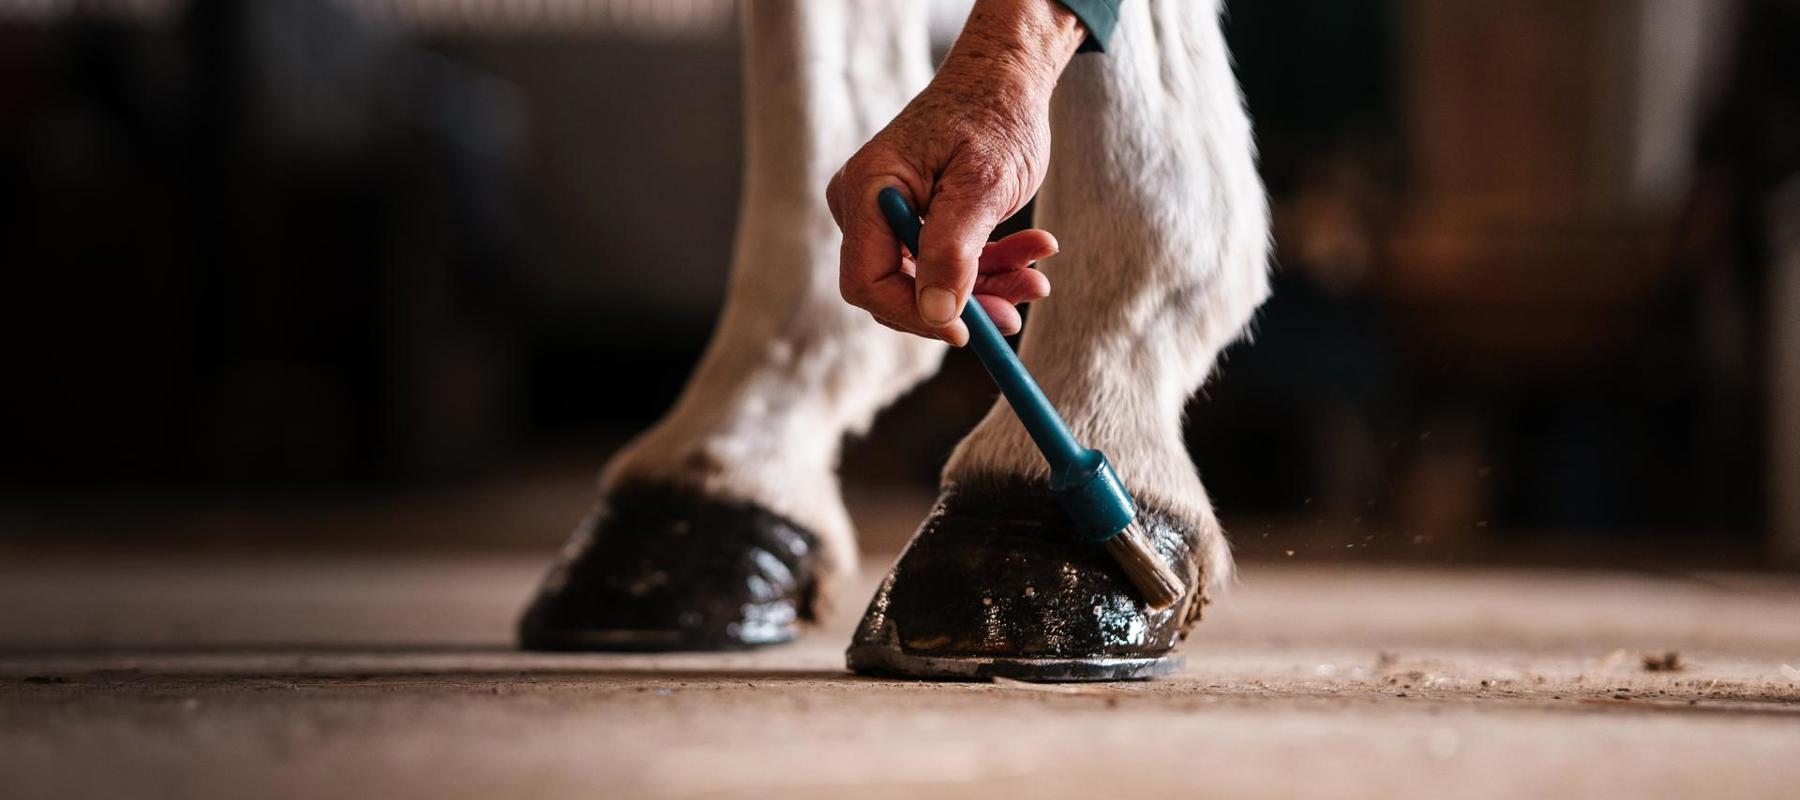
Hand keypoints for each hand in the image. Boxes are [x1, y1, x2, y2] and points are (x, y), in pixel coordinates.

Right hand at [826, 0, 1084, 345]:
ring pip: (928, 282)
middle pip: (897, 288)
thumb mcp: (983, 184)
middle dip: (960, 306)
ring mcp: (887, 215)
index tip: (966, 331)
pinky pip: (943, 263)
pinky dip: (988, 267)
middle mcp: (865, 205)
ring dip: (985, 287)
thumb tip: (937, 314)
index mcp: (868, 190)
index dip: (913, 315)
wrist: (1006, 78)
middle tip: (1015, 314)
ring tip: (1037, 278)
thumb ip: (954, 249)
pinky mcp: (913, 221)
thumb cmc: (994, 115)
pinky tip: (1031, 253)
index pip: (868, 281)